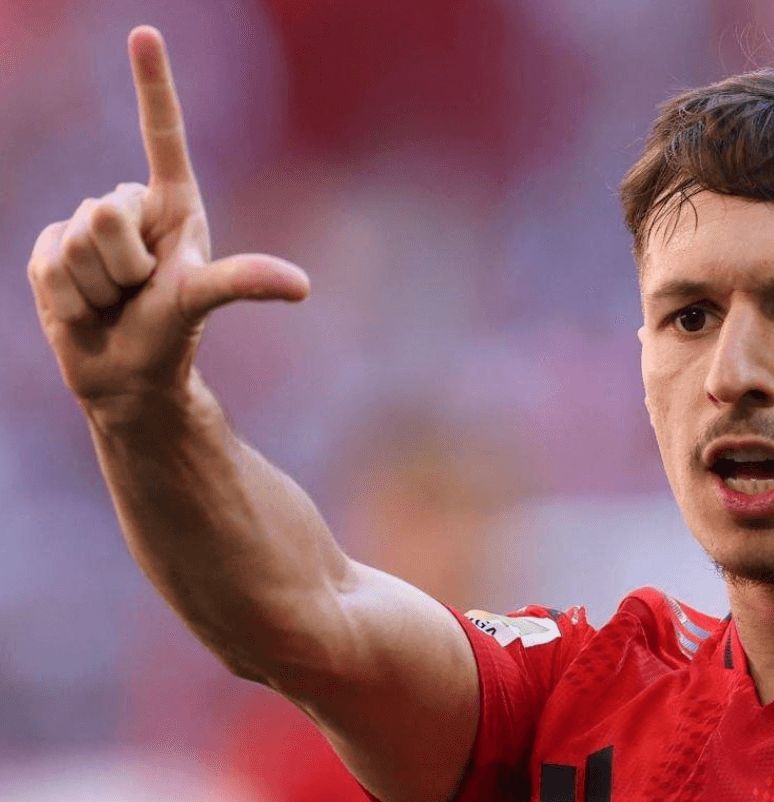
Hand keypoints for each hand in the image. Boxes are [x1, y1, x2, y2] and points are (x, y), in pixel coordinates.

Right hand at [27, 25, 309, 410]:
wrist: (126, 374)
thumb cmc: (173, 332)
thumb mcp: (204, 299)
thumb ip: (242, 281)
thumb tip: (302, 286)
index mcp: (172, 203)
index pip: (161, 134)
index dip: (151, 83)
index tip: (145, 32)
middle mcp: (127, 206)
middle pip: (105, 212)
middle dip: (122, 263)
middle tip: (138, 290)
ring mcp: (84, 226)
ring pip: (76, 240)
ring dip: (98, 285)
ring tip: (116, 301)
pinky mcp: (49, 252)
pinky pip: (49, 263)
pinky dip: (70, 297)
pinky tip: (85, 307)